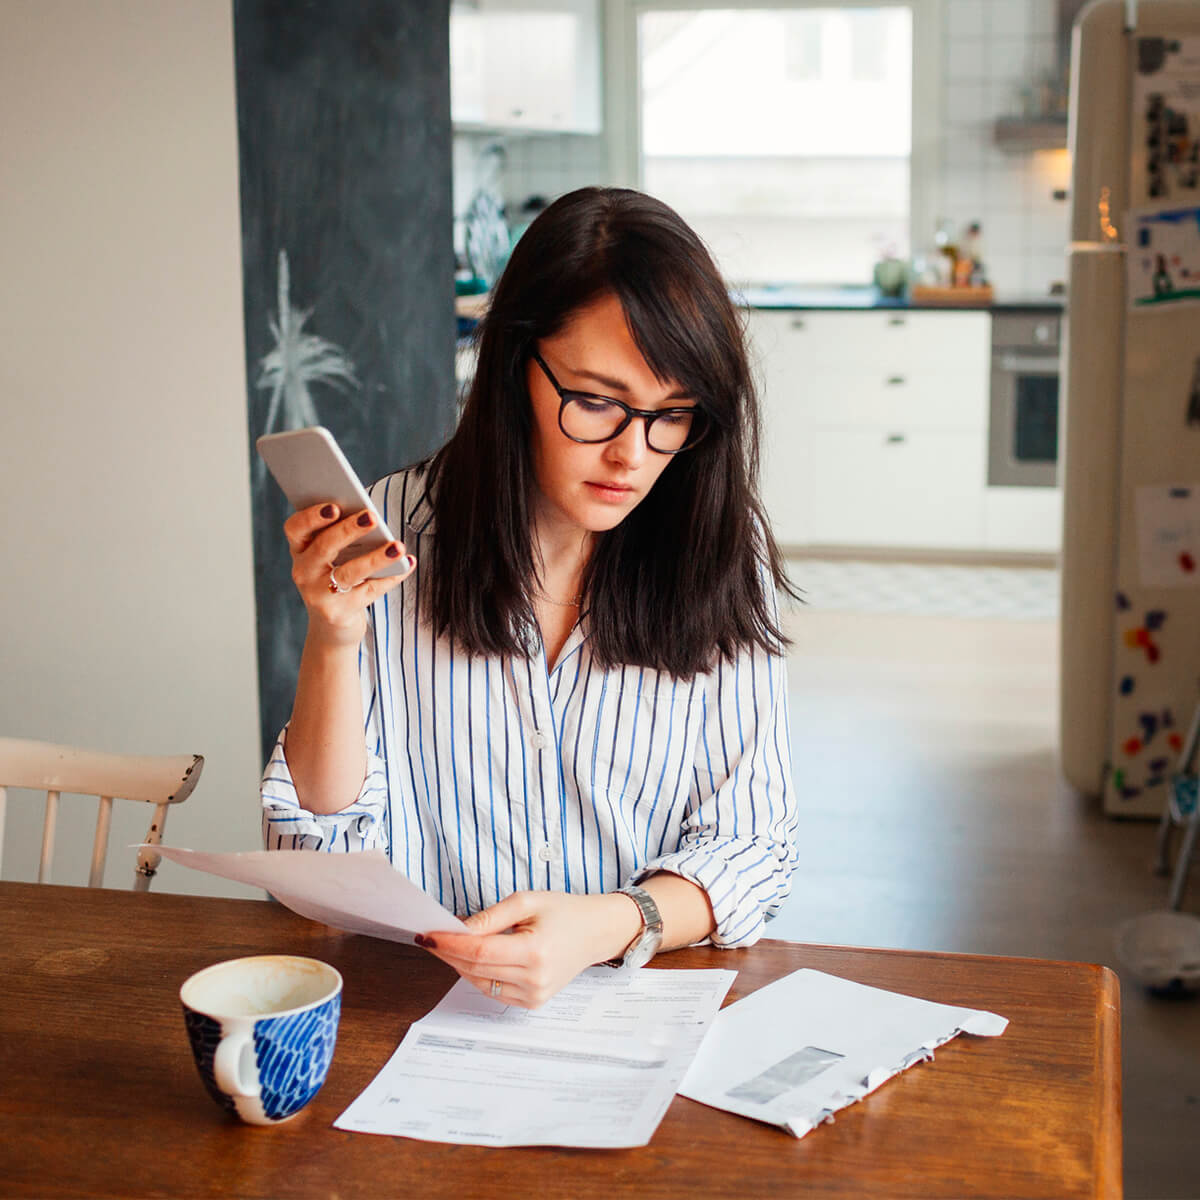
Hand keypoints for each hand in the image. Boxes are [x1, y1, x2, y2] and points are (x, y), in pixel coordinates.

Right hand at [283, 502, 414, 648]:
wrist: (331, 629)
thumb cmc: (335, 580)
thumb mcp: (332, 559)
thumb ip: (342, 537)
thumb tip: (371, 517)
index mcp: (300, 551)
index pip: (295, 528)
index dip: (312, 516)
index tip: (334, 506)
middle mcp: (303, 572)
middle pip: (324, 547)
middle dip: (349, 530)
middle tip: (372, 517)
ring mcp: (319, 595)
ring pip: (349, 572)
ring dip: (376, 557)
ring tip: (398, 547)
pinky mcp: (339, 613)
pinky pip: (370, 590)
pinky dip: (391, 576)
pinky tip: (408, 564)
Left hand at [417, 890, 640, 1009]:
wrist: (595, 933)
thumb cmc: (564, 912)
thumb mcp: (528, 901)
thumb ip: (491, 916)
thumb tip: (459, 929)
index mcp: (535, 952)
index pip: (479, 951)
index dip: (449, 943)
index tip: (427, 934)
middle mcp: (534, 979)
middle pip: (475, 968)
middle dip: (448, 952)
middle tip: (431, 936)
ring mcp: (534, 995)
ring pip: (480, 983)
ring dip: (460, 964)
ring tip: (449, 945)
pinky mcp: (533, 1003)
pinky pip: (493, 991)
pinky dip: (478, 974)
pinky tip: (473, 958)